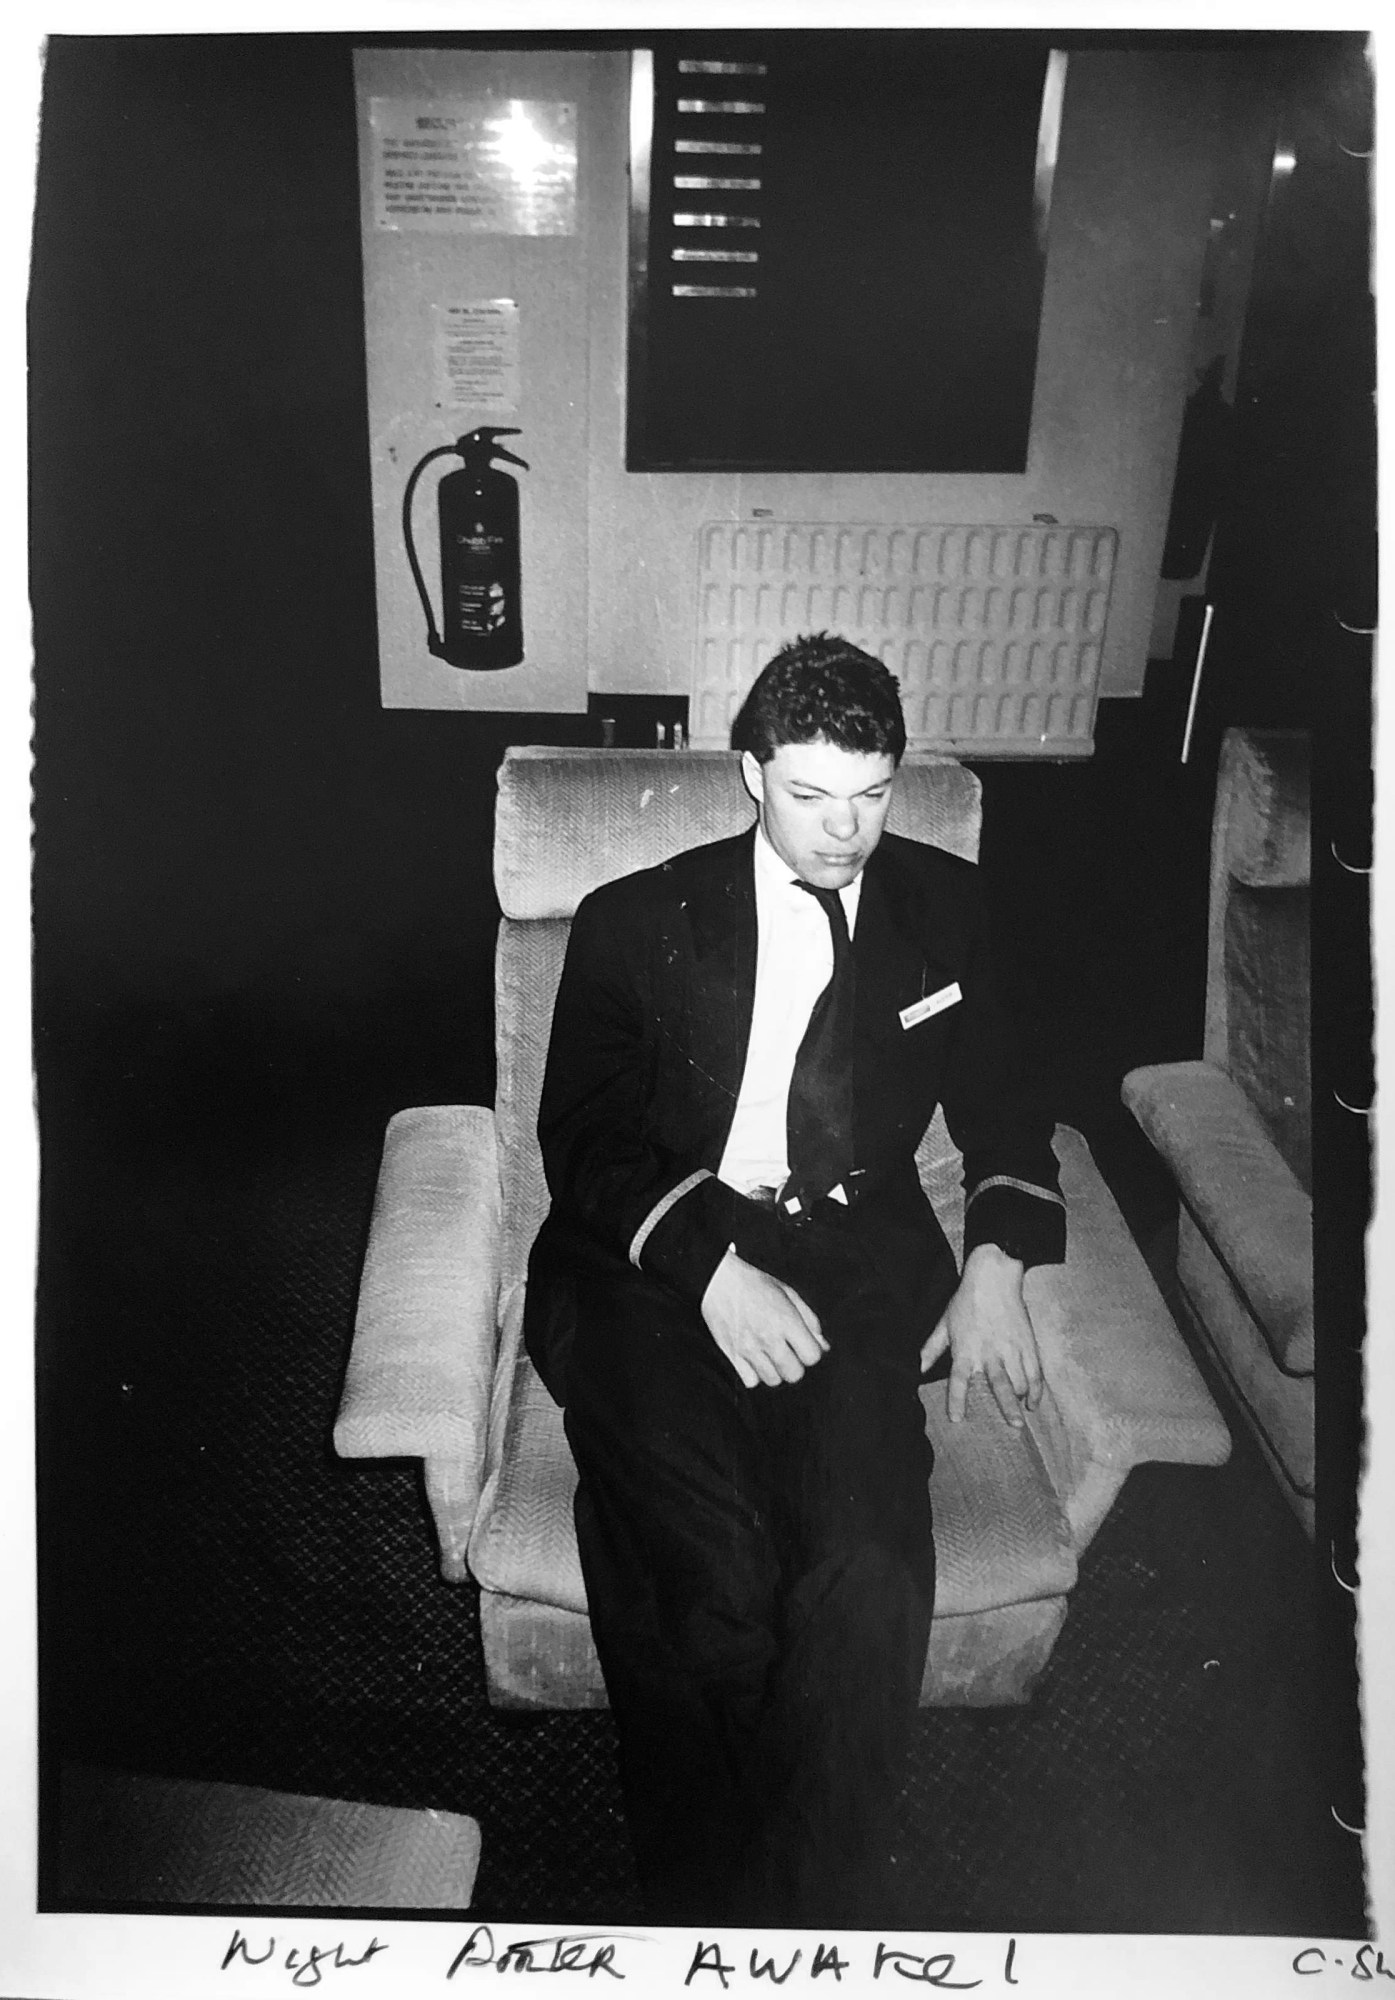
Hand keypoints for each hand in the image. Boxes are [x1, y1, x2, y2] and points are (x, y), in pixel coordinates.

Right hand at [701, 1247, 827, 1388]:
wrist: (719, 1280)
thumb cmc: (754, 1283)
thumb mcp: (789, 1294)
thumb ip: (810, 1320)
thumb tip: (823, 1345)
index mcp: (786, 1320)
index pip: (812, 1356)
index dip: (810, 1352)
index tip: (803, 1346)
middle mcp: (769, 1337)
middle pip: (794, 1374)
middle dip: (794, 1364)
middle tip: (787, 1352)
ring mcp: (749, 1348)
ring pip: (773, 1380)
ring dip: (775, 1370)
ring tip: (768, 1354)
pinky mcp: (731, 1354)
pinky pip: (750, 1381)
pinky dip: (754, 1374)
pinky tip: (753, 1360)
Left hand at [919, 1243, 1042, 1427]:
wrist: (993, 1277)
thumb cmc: (966, 1300)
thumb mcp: (944, 1324)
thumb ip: (931, 1348)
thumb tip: (917, 1368)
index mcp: (966, 1349)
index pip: (959, 1380)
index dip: (957, 1400)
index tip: (957, 1419)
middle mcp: (990, 1352)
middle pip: (1000, 1385)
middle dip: (1008, 1407)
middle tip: (1014, 1426)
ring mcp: (1011, 1348)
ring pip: (1021, 1380)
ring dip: (1021, 1399)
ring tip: (1019, 1415)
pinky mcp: (1028, 1344)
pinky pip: (1036, 1372)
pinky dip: (1037, 1389)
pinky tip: (1034, 1402)